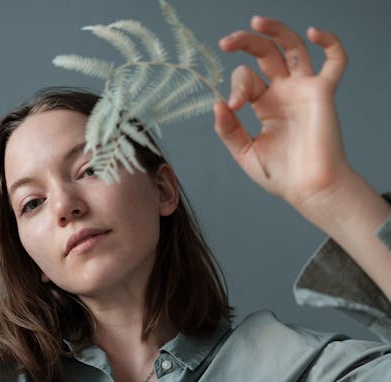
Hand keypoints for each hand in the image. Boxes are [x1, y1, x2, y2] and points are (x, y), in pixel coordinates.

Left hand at [214, 17, 351, 215]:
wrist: (309, 190)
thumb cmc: (282, 177)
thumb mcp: (246, 154)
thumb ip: (229, 130)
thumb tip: (216, 104)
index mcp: (266, 106)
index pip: (247, 80)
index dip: (236, 88)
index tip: (233, 106)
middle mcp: (285, 93)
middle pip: (265, 55)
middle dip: (245, 43)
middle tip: (226, 42)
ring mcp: (303, 90)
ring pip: (292, 48)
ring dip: (275, 30)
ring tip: (256, 21)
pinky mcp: (323, 93)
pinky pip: (335, 61)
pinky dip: (329, 42)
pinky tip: (313, 32)